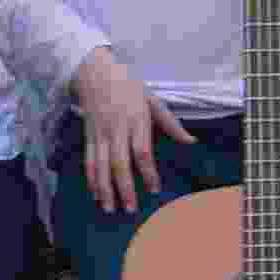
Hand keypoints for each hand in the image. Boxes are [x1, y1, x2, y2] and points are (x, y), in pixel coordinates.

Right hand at [67, 52, 190, 216]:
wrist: (94, 70)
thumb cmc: (127, 84)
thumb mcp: (152, 99)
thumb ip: (170, 123)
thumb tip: (191, 141)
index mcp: (136, 119)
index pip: (142, 151)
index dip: (148, 173)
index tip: (154, 190)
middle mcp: (116, 128)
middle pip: (120, 163)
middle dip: (125, 188)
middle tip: (131, 209)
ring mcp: (100, 132)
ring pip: (101, 165)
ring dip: (105, 189)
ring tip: (110, 208)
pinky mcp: (88, 134)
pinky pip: (88, 160)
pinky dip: (91, 178)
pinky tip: (95, 193)